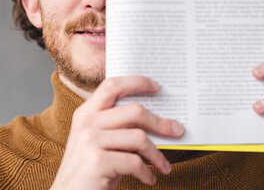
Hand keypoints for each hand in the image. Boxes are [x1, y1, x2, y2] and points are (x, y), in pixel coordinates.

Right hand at [50, 76, 183, 189]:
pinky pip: (134, 162)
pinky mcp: (98, 162)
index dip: (136, 82)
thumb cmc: (88, 170)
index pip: (112, 86)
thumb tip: (155, 120)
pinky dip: (147, 173)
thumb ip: (114, 126)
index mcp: (86, 113)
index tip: (157, 87)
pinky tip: (149, 179)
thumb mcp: (96, 141)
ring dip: (157, 155)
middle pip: (134, 111)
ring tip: (164, 166)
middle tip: (178, 130)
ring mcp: (91, 141)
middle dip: (160, 122)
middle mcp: (87, 123)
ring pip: (139, 137)